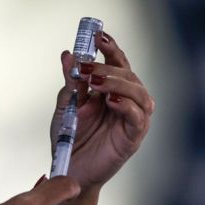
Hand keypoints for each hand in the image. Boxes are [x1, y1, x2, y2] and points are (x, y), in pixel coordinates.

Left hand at [50, 30, 153, 187]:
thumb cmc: (70, 138)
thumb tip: (68, 54)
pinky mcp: (133, 137)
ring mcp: (131, 119)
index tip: (97, 35)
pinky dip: (127, 106)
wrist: (68, 170)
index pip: (116, 63)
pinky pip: (138, 117)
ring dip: (117, 83)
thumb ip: (70, 83)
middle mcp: (125, 101)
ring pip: (138, 93)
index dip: (110, 48)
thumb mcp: (65, 106)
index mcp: (111, 91)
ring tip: (95, 82)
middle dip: (108, 67)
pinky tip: (111, 101)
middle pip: (128, 75)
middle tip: (86, 67)